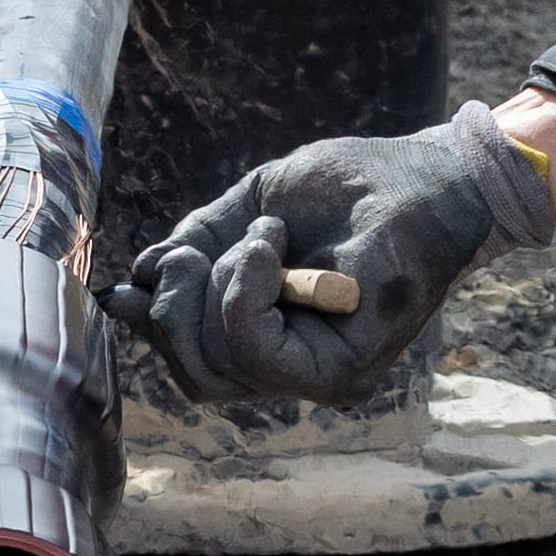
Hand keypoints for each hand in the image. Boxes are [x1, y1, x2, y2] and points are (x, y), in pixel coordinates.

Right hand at [113, 103, 549, 404]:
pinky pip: (252, 345)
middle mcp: (294, 372)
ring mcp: (318, 378)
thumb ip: (196, 249)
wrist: (424, 177)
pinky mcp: (340, 372)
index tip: (132, 284)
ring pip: (217, 361)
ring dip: (219, 284)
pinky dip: (246, 285)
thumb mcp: (249, 212)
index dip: (153, 326)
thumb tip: (133, 286)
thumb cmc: (350, 188)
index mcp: (272, 340)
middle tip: (193, 251)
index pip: (194, 366)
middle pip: (195, 376)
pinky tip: (272, 243)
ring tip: (261, 234)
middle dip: (174, 307)